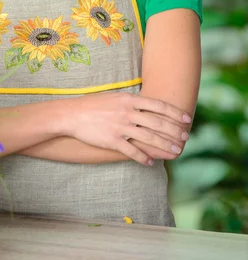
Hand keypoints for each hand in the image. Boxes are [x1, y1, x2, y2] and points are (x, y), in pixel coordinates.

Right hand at [64, 91, 190, 165]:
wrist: (73, 114)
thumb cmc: (95, 104)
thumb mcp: (116, 97)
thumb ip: (133, 102)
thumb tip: (150, 106)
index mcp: (129, 100)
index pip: (158, 105)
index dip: (174, 113)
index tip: (186, 119)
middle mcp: (127, 113)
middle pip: (157, 123)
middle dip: (174, 131)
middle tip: (185, 137)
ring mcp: (120, 127)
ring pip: (149, 138)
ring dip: (165, 146)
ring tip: (176, 151)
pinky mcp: (112, 141)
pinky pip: (132, 151)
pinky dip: (143, 157)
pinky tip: (151, 162)